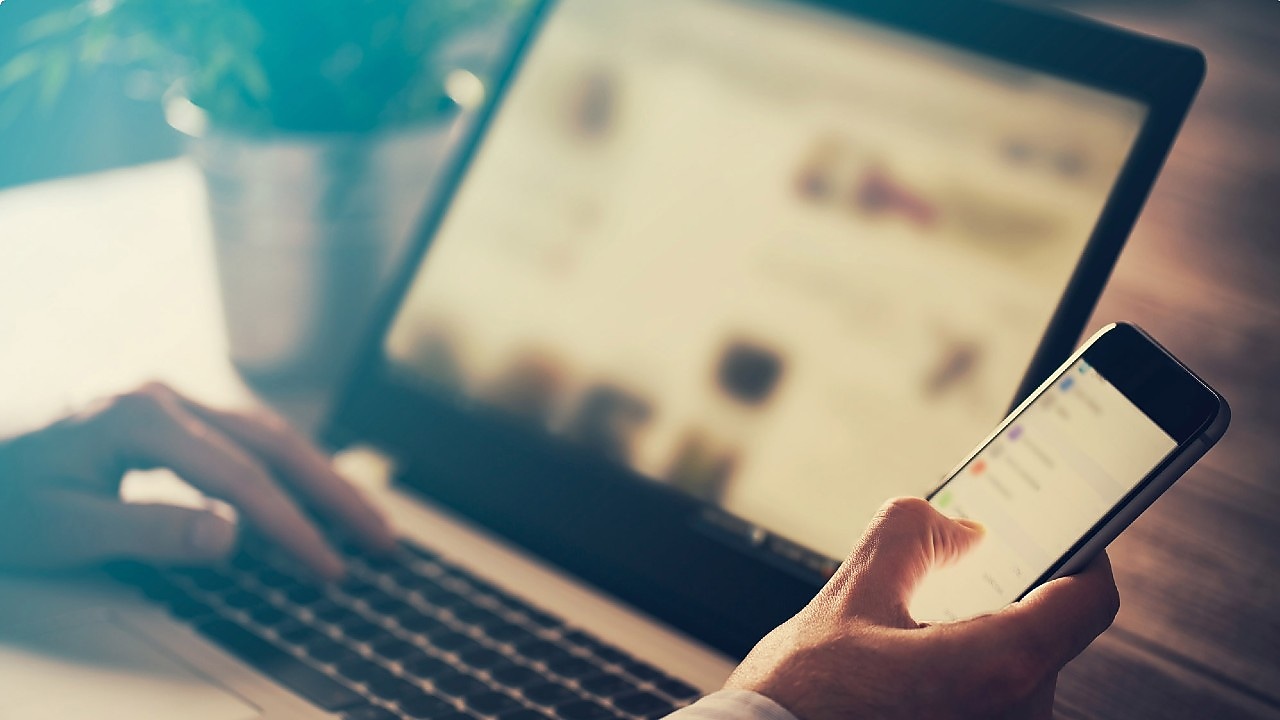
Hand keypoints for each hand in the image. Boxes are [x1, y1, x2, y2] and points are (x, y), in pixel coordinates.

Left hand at [0, 382, 395, 579]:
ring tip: (368, 518)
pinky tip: (311, 489)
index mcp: (139, 416)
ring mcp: (168, 399)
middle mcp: (164, 396)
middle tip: (384, 538)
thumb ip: (146, 529)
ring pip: (269, 433)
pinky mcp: (168, 414)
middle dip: (335, 492)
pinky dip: (290, 466)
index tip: (329, 567)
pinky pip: (247, 436)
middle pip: (273, 442)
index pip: (240, 476)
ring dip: (323, 476)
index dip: (291, 525)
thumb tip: (232, 535)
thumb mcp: (58, 526)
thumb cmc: (1, 497)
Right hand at [724, 497, 1118, 719]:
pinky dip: (969, 680)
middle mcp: (1016, 717)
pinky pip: (996, 706)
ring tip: (921, 630)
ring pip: (1019, 673)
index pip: (1090, 601)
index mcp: (997, 667)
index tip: (1064, 537)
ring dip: (984, 642)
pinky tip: (914, 671)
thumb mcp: (851, 593)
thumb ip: (911, 534)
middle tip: (961, 574)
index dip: (1084, 556)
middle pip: (1048, 635)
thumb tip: (960, 528)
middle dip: (1009, 598)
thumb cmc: (802, 697)